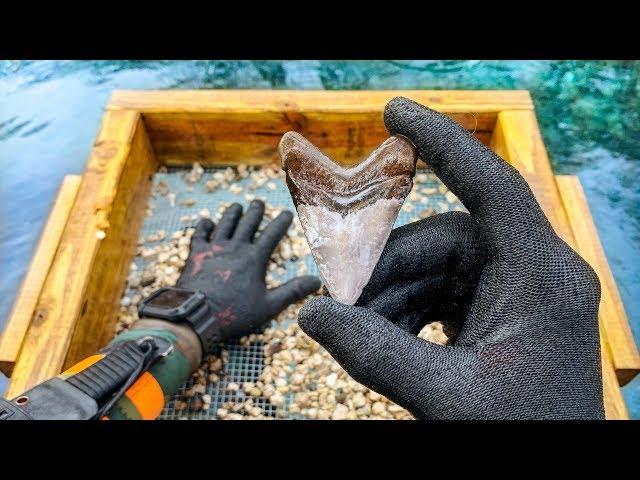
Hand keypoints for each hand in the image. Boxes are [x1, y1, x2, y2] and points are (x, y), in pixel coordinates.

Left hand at [177, 200, 320, 343]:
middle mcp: (235, 248)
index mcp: (254, 259)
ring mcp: (214, 249)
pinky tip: (207, 221)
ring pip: (225, 224)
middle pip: (247, 223)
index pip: (272, 234)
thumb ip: (292, 292)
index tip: (287, 213)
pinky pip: (200, 234)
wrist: (196, 314)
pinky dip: (204, 226)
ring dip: (232, 214)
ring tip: (237, 206)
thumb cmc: (235, 313)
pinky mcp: (196, 254)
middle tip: (259, 202)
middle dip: (255, 211)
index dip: (280, 222)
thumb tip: (316, 282)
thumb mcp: (269, 306)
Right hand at [298, 97, 603, 419]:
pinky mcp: (494, 312)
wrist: (550, 467)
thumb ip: (374, 354)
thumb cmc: (519, 434)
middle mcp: (531, 274)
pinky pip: (438, 292)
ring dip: (387, 297)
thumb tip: (309, 316)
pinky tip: (379, 337)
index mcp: (542, 279)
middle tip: (336, 299)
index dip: (444, 143)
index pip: (492, 187)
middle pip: (442, 240)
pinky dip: (403, 310)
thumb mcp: (444, 396)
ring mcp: (512, 293)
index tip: (395, 112)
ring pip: (433, 268)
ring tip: (352, 329)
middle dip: (383, 269)